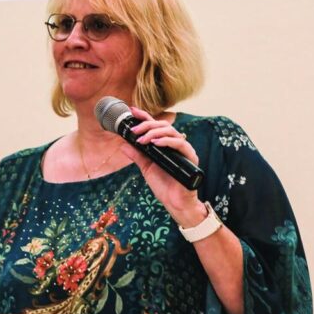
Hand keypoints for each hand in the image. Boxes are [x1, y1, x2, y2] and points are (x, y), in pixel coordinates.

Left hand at [119, 107, 206, 227]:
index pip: (156, 127)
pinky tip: (156, 143)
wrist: (174, 203)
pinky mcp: (190, 157)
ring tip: (142, 139)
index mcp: (165, 145)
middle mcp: (175, 144)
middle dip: (147, 126)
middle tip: (134, 131)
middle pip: (163, 126)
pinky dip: (167, 141)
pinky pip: (180, 143)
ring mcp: (184, 150)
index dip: (145, 117)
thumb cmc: (164, 186)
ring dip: (154, 133)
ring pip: (171, 131)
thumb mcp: (146, 168)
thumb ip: (137, 155)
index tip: (132, 111)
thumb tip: (123, 144)